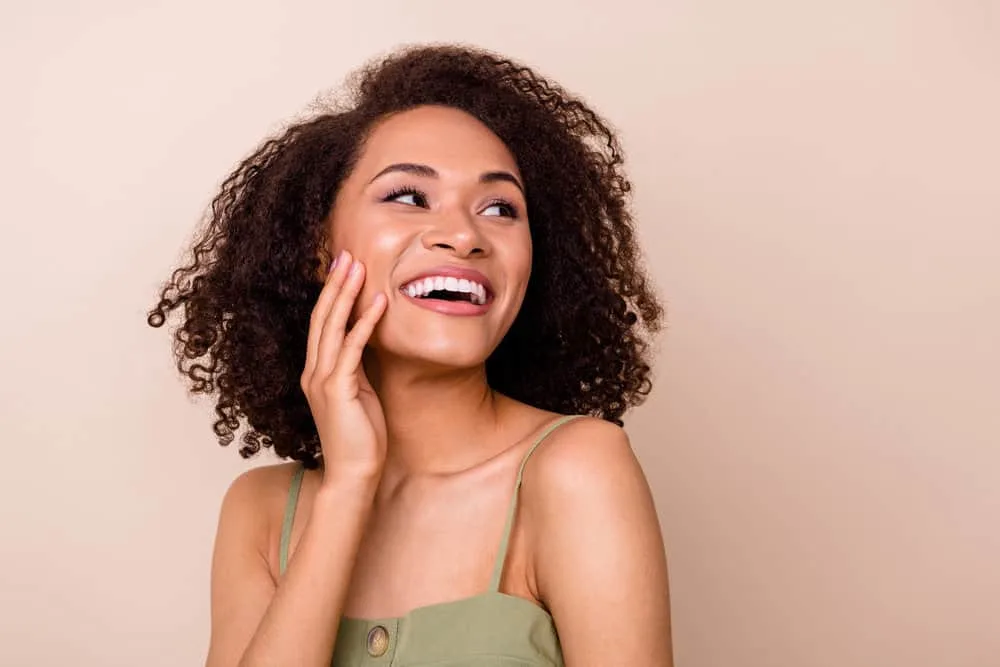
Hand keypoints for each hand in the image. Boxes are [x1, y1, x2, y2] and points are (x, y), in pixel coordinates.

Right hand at [301, 251, 387, 483]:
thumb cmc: (361, 438)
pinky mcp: (338, 391)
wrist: (354, 475)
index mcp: (316, 373)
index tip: (344, 268)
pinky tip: (379, 303)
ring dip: (346, 294)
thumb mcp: (360, 394)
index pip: (321, 324)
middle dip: (335, 284)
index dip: (331, 294)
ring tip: (359, 267)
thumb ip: (358, 368)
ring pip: (332, 327)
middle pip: (322, 318)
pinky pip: (352, 349)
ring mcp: (322, 381)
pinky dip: (364, 323)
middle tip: (347, 254)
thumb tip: (370, 342)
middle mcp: (313, 372)